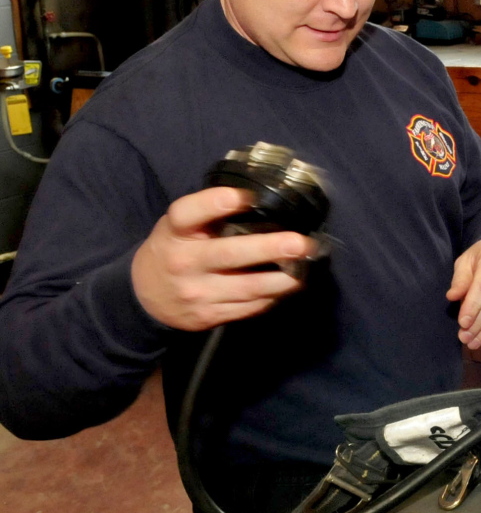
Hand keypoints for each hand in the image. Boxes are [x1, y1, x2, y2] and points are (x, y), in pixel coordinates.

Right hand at [131, 186, 318, 330]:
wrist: (144, 296)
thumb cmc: (174, 248)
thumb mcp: (179, 226)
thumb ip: (208, 214)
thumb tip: (260, 199)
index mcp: (175, 232)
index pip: (188, 213)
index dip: (215, 202)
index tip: (245, 196)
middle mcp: (184, 262)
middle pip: (229, 254)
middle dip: (269, 248)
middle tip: (300, 243)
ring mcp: (197, 293)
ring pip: (247, 288)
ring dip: (281, 279)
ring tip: (305, 267)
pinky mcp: (209, 316)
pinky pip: (248, 307)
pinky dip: (271, 296)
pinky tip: (287, 285)